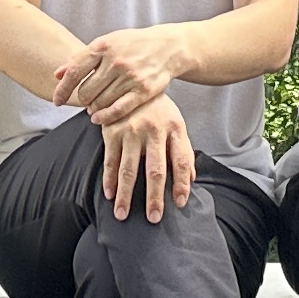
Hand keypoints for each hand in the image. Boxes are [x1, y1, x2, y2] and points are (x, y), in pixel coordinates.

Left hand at [62, 27, 186, 122]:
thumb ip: (82, 58)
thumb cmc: (133, 45)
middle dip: (82, 99)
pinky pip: (117, 110)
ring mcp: (130, 76)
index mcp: (104, 46)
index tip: (57, 101)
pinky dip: (104, 117)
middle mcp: (116, 61)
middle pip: (86, 91)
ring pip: (100, 102)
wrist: (167, 47)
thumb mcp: (107, 43)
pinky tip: (98, 119)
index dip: (62, 89)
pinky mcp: (143, 90)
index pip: (74, 72)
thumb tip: (57, 74)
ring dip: (93, 108)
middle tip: (86, 100)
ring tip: (95, 106)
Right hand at [99, 94, 196, 222]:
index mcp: (174, 127)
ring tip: (122, 215)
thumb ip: (183, 151)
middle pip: (156, 169)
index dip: (182, 183)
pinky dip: (108, 179)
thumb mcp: (176, 123)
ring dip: (125, 195)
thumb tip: (190, 180)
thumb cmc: (158, 108)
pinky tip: (108, 194)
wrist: (131, 79)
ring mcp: (131, 129)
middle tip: (154, 218)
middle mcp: (154, 129)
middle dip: (155, 196)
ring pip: (128, 169)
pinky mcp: (112, 129)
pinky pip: (110, 159)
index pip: (182, 160)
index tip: (181, 203)